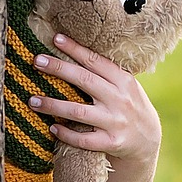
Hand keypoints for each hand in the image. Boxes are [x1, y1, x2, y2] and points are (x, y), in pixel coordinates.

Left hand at [29, 34, 161, 166]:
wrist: (148, 140)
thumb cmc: (130, 107)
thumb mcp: (126, 87)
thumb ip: (106, 75)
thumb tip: (72, 55)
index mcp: (124, 81)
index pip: (96, 61)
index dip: (75, 49)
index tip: (56, 39)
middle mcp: (120, 99)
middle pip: (85, 80)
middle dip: (59, 69)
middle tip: (37, 61)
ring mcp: (116, 122)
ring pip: (78, 111)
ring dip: (53, 105)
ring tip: (32, 101)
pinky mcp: (111, 143)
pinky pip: (83, 139)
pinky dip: (66, 133)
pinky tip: (52, 127)